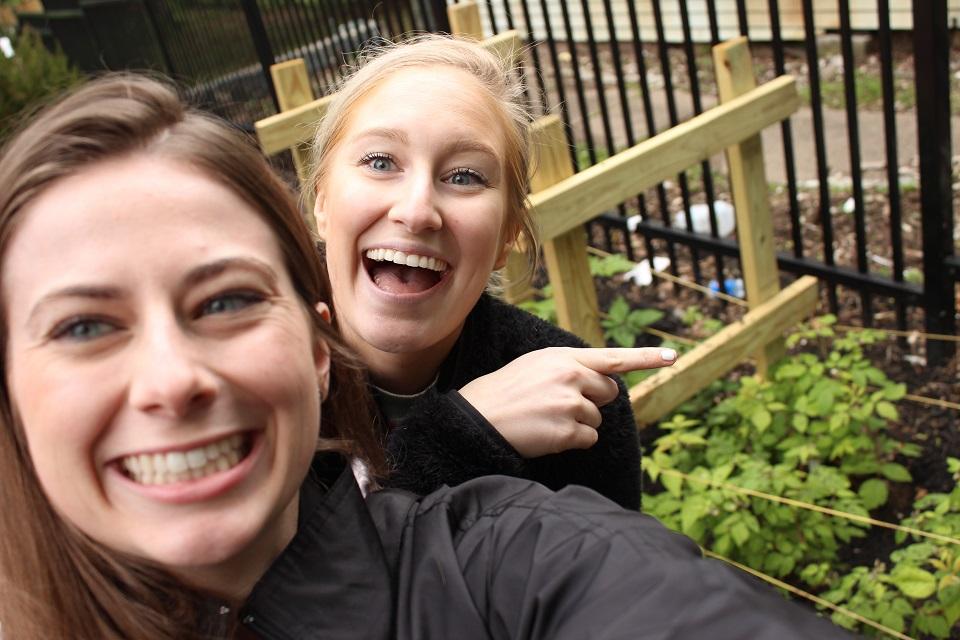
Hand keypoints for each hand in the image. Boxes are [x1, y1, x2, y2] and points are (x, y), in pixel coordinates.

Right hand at [458, 347, 675, 457]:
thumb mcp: (535, 365)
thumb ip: (569, 367)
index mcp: (563, 357)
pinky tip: (548, 435)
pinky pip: (588, 439)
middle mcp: (571, 376)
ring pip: (597, 420)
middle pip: (609, 393)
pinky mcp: (568, 431)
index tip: (673, 357)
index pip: (613, 358)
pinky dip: (573, 442)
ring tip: (545, 420)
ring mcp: (571, 404)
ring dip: (578, 425)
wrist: (477, 417)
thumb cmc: (504, 392)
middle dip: (593, 401)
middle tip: (560, 405)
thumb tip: (601, 383)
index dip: (646, 358)